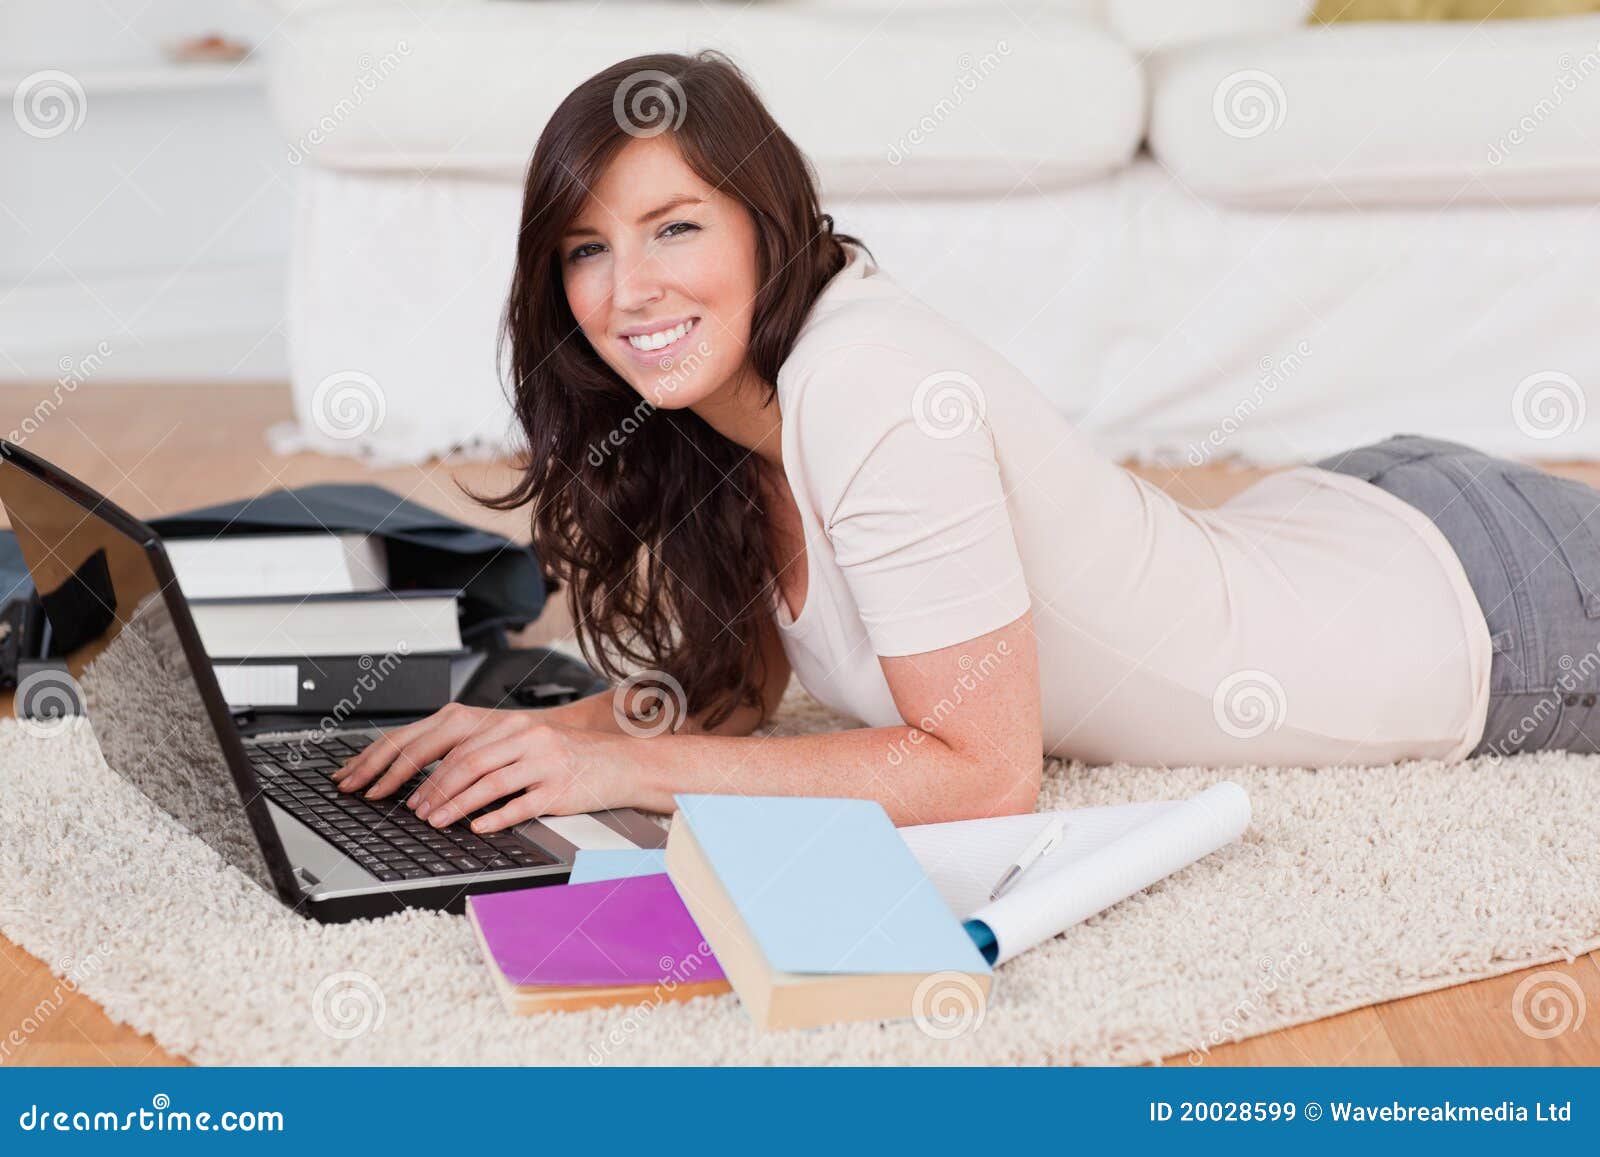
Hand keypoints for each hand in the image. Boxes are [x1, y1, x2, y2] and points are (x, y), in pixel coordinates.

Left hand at [330, 703, 633, 831]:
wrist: (618, 763)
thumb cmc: (566, 758)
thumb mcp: (525, 746)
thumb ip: (487, 753)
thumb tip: (437, 777)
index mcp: (511, 725)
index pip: (455, 744)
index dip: (424, 766)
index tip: (403, 787)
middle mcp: (525, 737)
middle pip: (466, 761)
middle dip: (433, 788)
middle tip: (413, 809)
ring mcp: (543, 761)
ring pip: (487, 782)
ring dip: (455, 805)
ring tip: (433, 822)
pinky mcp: (558, 787)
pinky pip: (520, 803)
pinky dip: (495, 817)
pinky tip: (477, 828)